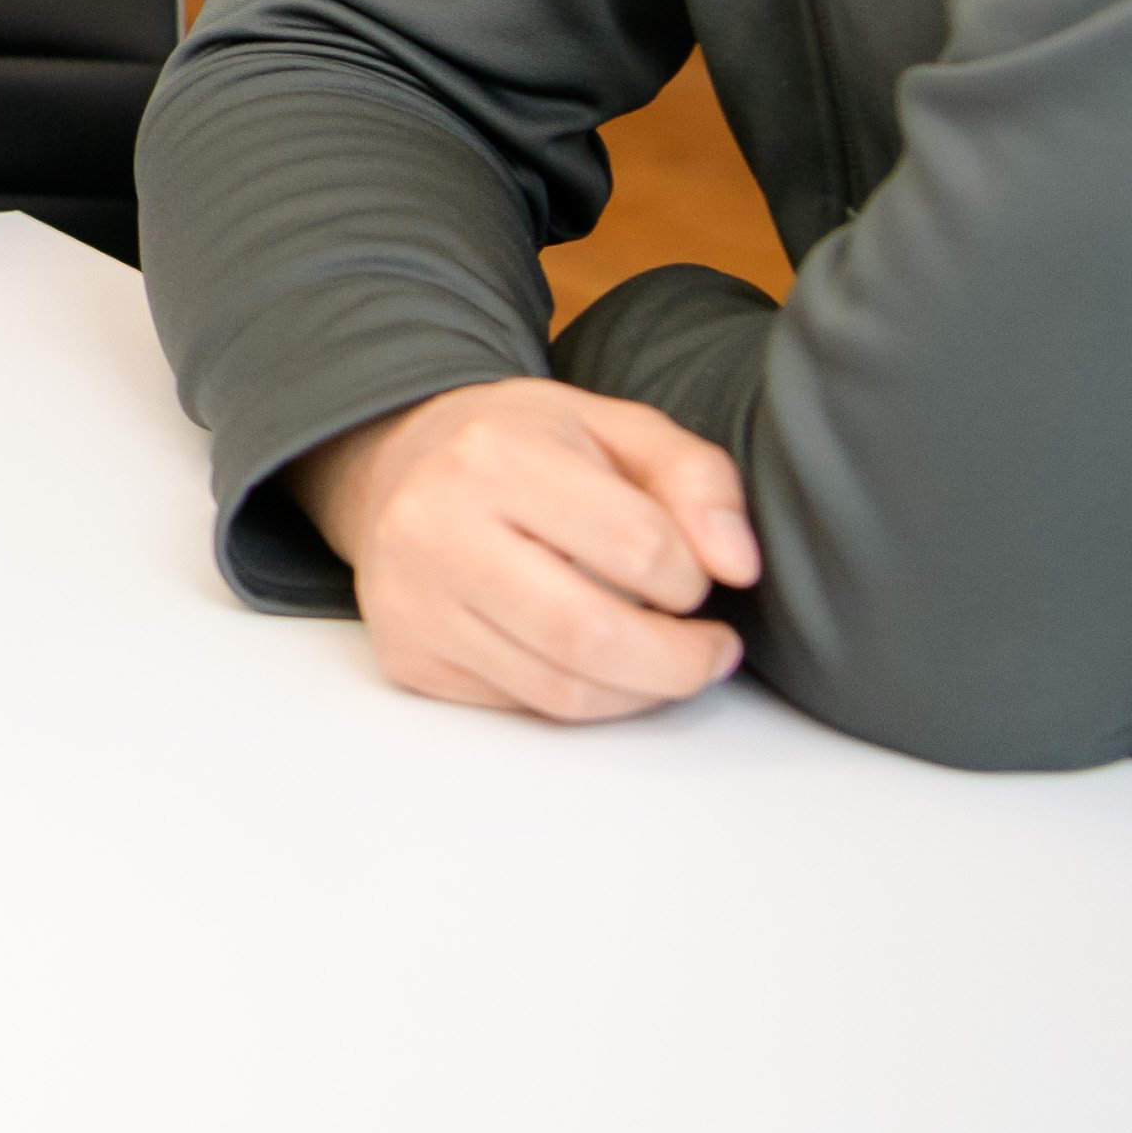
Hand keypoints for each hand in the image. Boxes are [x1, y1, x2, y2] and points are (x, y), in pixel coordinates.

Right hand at [290, 378, 759, 723]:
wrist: (394, 469)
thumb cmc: (518, 447)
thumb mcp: (612, 425)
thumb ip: (695, 478)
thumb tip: (737, 565)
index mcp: (494, 454)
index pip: (636, 545)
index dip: (692, 576)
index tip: (695, 575)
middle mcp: (436, 528)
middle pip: (589, 636)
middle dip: (679, 662)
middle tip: (711, 652)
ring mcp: (413, 600)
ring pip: (560, 690)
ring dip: (639, 691)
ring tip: (666, 660)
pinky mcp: (409, 656)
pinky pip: (524, 707)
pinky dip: (584, 698)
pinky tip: (597, 662)